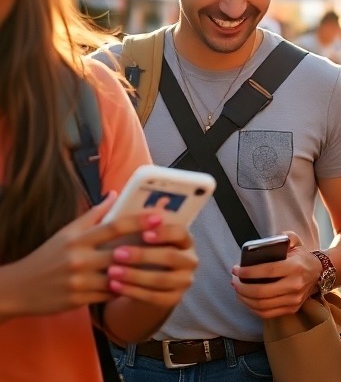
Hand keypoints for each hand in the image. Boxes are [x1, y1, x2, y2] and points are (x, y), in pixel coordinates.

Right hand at [1, 193, 180, 317]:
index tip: (159, 217)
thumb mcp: (66, 232)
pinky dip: (124, 289)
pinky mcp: (79, 299)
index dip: (138, 221)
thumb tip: (115, 194)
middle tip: (169, 244)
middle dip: (146, 249)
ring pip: (119, 276)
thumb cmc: (47, 256)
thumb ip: (93, 215)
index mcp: (77, 238)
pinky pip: (110, 294)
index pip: (113, 226)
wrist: (18, 288)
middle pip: (120, 252)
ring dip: (138, 272)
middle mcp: (78, 258)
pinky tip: (139, 285)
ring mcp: (79, 280)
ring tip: (159, 266)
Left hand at [105, 216, 197, 308]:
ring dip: (135, 276)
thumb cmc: (142, 250)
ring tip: (111, 272)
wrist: (148, 283)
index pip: (181, 233)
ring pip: (161, 280)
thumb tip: (113, 195)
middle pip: (171, 257)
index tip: (144, 233)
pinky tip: (114, 287)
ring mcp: (184, 281)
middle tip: (117, 253)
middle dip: (143, 255)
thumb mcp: (140, 236)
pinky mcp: (173, 299)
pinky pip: (154, 297)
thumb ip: (132, 220)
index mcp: (185, 239)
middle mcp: (190, 260)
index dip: (164, 233)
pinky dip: (133, 292)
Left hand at [232, 232, 319, 318]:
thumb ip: (285, 237)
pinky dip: (253, 308)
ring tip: (238, 290)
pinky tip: (247, 300)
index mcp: (295, 267)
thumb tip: (267, 242)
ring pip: (262, 305)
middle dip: (242, 287)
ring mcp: (294, 299)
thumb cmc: (302, 257)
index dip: (248, 272)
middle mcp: (295, 285)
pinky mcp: (292, 309)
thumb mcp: (296, 242)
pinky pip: (267, 314)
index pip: (267, 271)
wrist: (320, 273)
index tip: (236, 269)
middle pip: (261, 292)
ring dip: (245, 299)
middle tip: (234, 281)